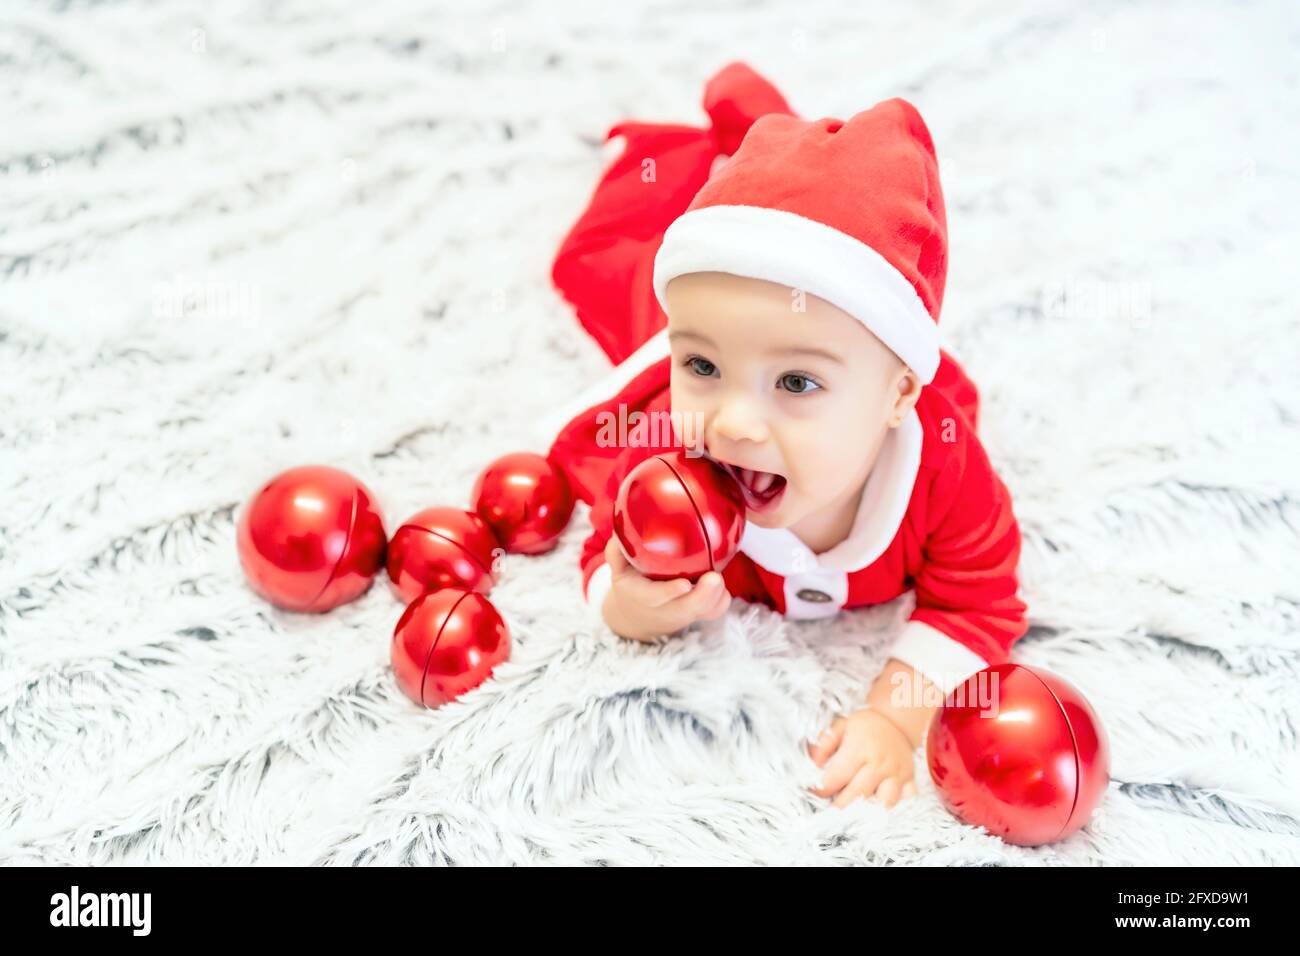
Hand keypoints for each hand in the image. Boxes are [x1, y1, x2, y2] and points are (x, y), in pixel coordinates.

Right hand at [600, 536, 730, 641]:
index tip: (684, 584)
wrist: (639, 616)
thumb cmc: (632, 587)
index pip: (657, 597)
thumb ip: (617, 552)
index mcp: (645, 597)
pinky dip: (721, 599)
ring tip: (718, 577)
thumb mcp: (619, 572)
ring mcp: (686, 612)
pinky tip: (720, 585)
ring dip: (716, 596)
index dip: (670, 592)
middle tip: (715, 578)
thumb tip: (620, 529)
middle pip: (690, 607)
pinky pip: (716, 610)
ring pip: (707, 610)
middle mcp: (669, 608)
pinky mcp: (700, 613)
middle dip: (705, 595)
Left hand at [807, 707, 917, 808]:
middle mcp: (879, 763)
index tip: (814, 791)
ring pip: (883, 803)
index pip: (836, 778)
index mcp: (859, 748)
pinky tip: (879, 807)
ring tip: (854, 812)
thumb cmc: (863, 726)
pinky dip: (894, 807)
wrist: (895, 720)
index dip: (821, 789)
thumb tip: (813, 764)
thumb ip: (822, 745)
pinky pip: (905, 801)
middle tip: (830, 810)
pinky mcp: (910, 779)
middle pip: (857, 796)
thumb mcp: (839, 726)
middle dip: (840, 807)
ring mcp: (897, 773)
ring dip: (868, 811)